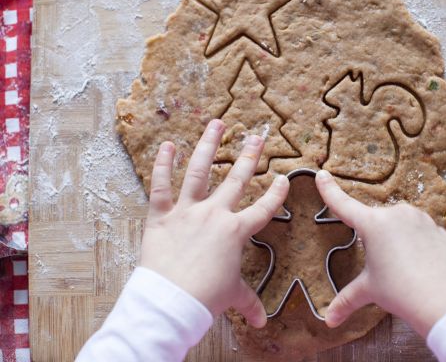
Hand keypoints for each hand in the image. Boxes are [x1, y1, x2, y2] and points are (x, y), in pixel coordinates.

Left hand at [139, 119, 289, 327]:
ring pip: (199, 171)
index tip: (284, 177)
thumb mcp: (231, 295)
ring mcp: (188, 211)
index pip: (263, 209)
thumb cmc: (205, 297)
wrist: (172, 301)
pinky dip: (163, 164)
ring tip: (216, 123)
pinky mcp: (161, 215)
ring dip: (208, 145)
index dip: (276, 193)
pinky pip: (161, 185)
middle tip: (258, 135)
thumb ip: (248, 302)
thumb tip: (262, 322)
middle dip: (250, 155)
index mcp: (236, 231)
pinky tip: (168, 145)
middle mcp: (215, 214)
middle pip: (236, 179)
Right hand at [315, 170, 445, 336]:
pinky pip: (420, 232)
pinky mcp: (437, 228)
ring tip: (402, 268)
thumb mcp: (370, 291)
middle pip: (375, 221)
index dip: (330, 190)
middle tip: (381, 265)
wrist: (443, 299)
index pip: (344, 205)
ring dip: (396, 240)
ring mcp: (420, 219)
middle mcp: (396, 214)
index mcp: (373, 224)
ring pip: (399, 225)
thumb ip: (347, 300)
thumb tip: (329, 320)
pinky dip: (416, 245)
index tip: (322, 175)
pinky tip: (418, 265)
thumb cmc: (402, 292)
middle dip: (374, 239)